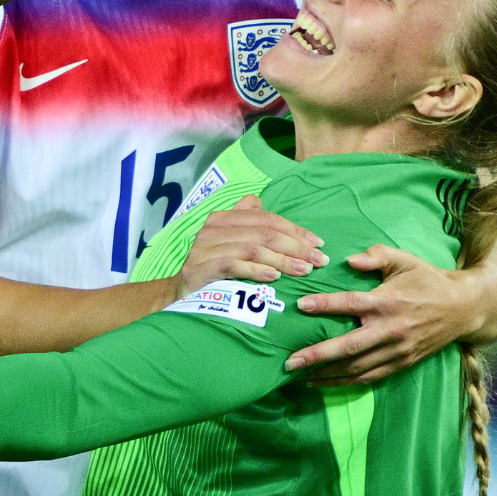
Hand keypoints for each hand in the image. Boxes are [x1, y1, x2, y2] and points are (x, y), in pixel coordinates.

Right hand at [173, 196, 327, 294]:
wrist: (179, 295)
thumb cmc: (211, 268)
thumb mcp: (226, 241)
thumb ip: (243, 221)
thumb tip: (257, 200)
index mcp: (223, 218)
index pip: (265, 218)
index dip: (294, 230)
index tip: (317, 244)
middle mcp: (212, 228)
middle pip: (263, 232)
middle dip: (295, 246)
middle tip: (318, 261)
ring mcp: (205, 248)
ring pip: (253, 248)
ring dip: (283, 260)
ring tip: (303, 271)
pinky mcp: (201, 268)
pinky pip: (234, 265)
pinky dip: (257, 270)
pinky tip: (274, 277)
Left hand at [282, 245, 486, 384]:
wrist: (463, 308)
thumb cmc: (428, 279)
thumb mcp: (405, 260)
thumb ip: (376, 256)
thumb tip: (348, 260)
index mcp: (388, 301)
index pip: (351, 304)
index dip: (325, 305)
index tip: (301, 306)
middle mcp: (391, 329)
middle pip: (349, 346)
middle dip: (317, 355)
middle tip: (290, 362)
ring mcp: (397, 350)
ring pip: (357, 367)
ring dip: (327, 374)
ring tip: (299, 376)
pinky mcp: (402, 364)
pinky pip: (370, 377)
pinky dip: (345, 383)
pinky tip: (324, 382)